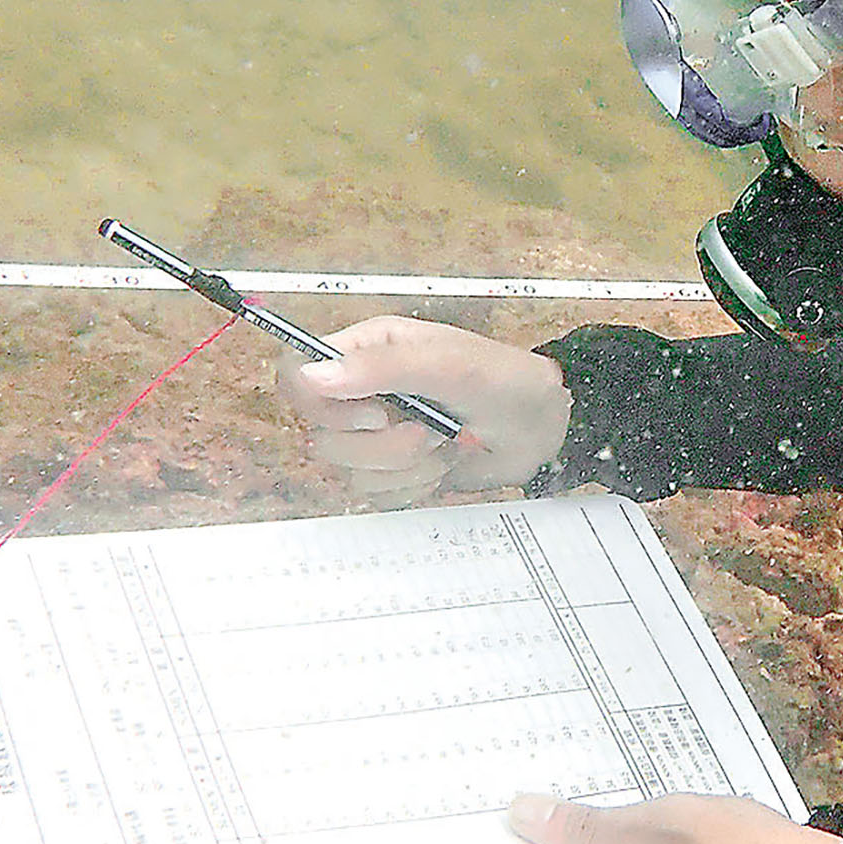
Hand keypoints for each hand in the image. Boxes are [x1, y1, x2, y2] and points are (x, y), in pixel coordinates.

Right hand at [279, 316, 572, 503]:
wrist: (544, 428)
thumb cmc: (504, 381)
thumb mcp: (448, 363)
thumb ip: (381, 367)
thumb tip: (312, 376)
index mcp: (366, 350)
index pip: (298, 374)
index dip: (318, 402)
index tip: (369, 412)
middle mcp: (362, 390)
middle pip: (320, 433)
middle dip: (378, 444)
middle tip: (425, 430)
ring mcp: (376, 434)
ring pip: (347, 469)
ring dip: (403, 466)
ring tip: (445, 445)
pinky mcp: (394, 470)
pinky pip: (375, 494)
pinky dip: (413, 486)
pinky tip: (445, 464)